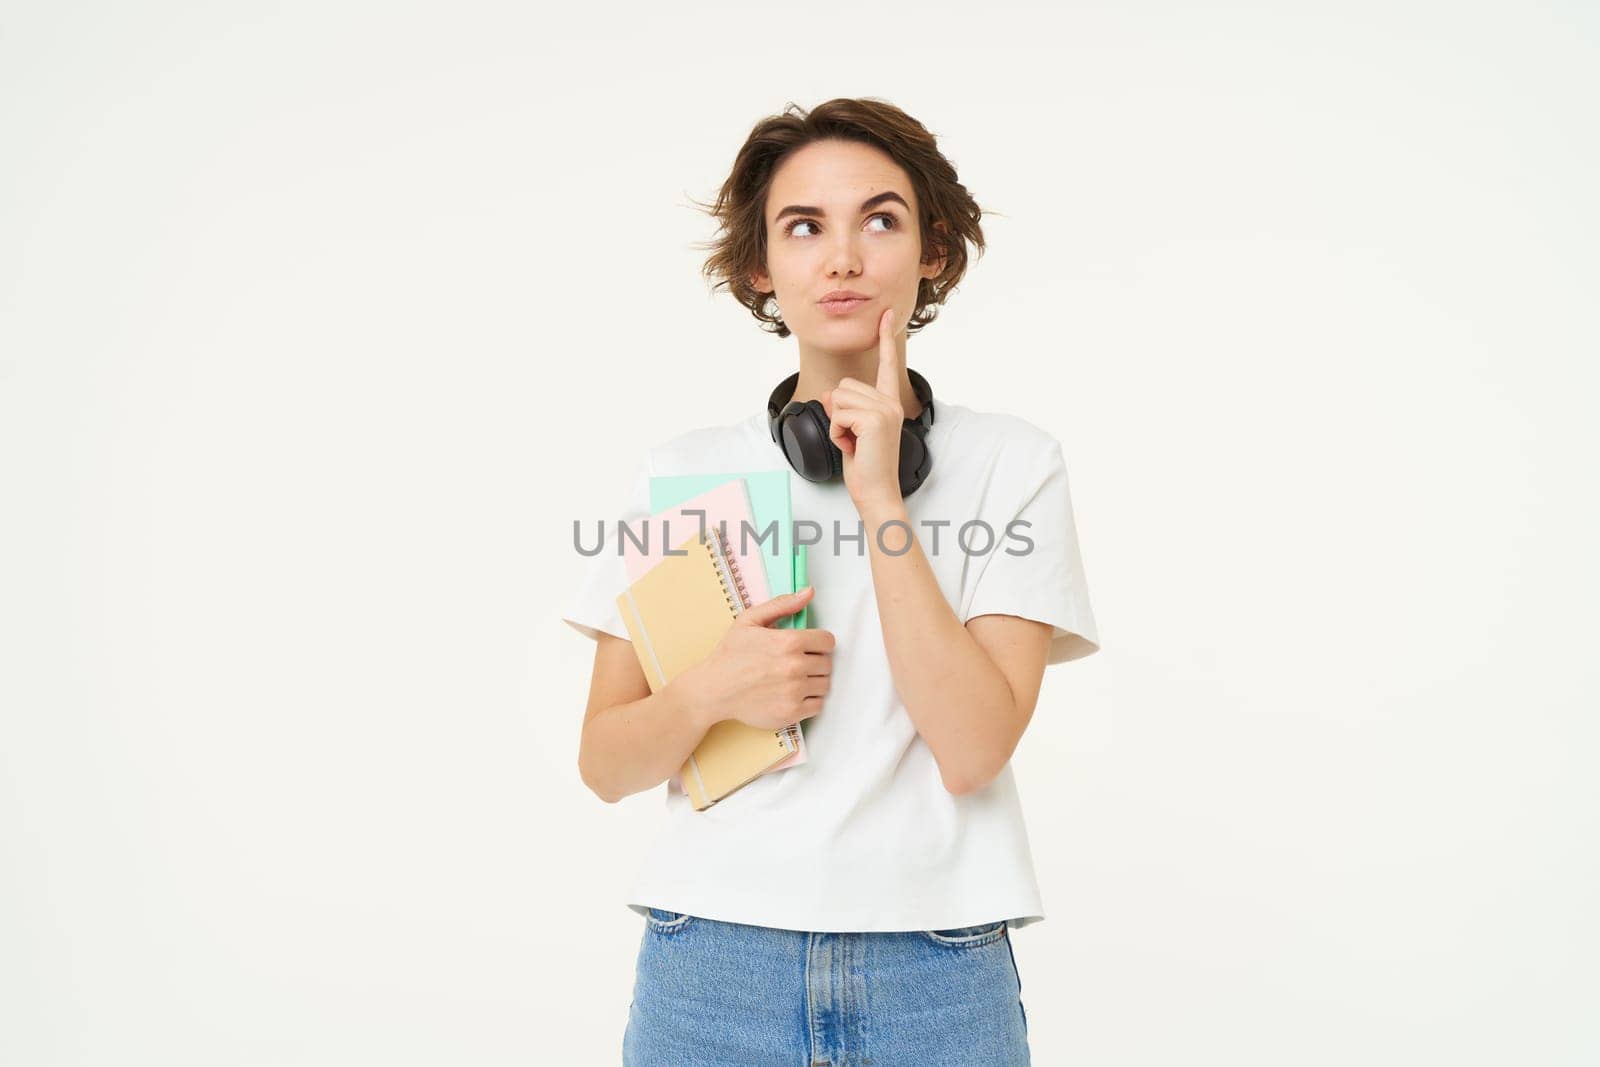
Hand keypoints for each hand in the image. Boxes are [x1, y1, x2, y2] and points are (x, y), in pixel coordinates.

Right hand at [681, 586, 834, 732]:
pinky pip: (818, 705)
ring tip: (793, 679)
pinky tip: (792, 694)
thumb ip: (782, 604)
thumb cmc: (730, 655)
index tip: (807, 647)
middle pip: (827, 664)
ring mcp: (794, 691)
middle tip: (796, 664)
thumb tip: (808, 592)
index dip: (818, 643)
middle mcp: (794, 667)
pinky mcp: (791, 712)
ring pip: (825, 685)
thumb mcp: (750, 620)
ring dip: (814, 681)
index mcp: (789, 642)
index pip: (828, 641)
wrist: (714, 690)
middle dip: (815, 662)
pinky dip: (809, 701)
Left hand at [820, 306, 906, 512]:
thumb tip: (829, 394)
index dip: (884, 338)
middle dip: (838, 413)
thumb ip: (844, 407)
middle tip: (854, 438)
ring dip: (837, 424)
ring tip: (854, 443)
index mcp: (889, 403)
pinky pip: (838, 414)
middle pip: (844, 386)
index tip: (885, 314)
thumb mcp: (850, 430)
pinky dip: (838, 433)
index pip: (886, 365)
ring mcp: (884, 410)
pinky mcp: (874, 420)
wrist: (876, 491)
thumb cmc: (865, 465)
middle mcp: (890, 403)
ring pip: (838, 398)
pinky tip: (853, 447)